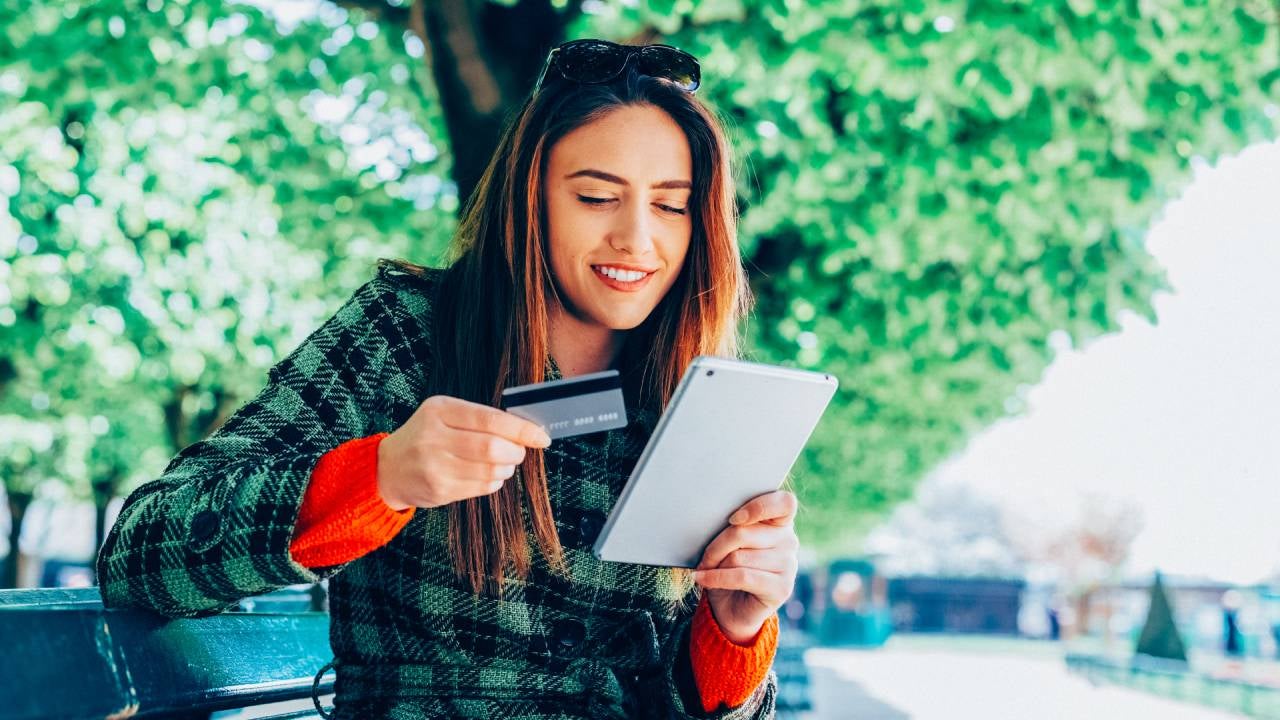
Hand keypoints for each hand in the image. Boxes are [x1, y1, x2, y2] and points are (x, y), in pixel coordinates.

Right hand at [376, 395, 551, 509]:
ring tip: (504, 464)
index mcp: (439, 410)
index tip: (541, 436)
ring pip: (489, 470)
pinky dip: (494, 482)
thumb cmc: (426, 436)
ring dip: (506, 468)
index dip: (521, 429)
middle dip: (515, 452)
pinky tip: (490, 476)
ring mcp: (434, 466)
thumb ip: (479, 418)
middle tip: (520, 452)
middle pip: (491, 448)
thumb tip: (524, 430)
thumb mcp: (444, 414)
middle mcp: (434, 437)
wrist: (389, 468)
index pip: (490, 419)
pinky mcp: (438, 490)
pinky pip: (481, 487)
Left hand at [692, 490, 798, 643]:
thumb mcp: (730, 542)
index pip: (784, 502)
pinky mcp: (781, 588)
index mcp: (780, 522)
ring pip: (739, 556)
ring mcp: (788, 565)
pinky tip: (702, 579)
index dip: (758, 507)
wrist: (733, 608)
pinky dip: (716, 578)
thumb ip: (733, 527)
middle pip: (744, 532)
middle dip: (716, 546)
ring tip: (705, 569)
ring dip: (714, 564)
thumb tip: (711, 519)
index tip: (733, 519)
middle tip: (704, 557)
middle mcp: (789, 541)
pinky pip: (742, 577)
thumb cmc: (729, 567)